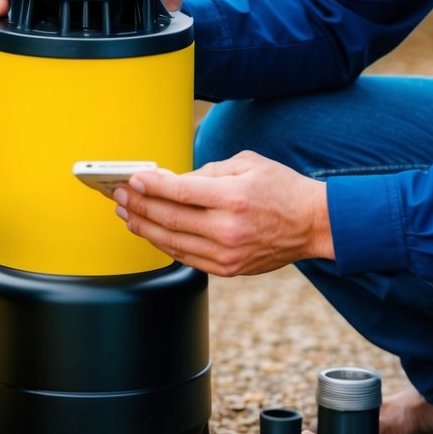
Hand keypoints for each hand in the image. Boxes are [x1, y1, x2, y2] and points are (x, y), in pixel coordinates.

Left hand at [112, 151, 333, 276]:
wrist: (313, 224)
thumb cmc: (281, 188)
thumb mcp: (247, 164)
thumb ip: (208, 171)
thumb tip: (172, 180)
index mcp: (233, 198)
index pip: (179, 191)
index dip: (151, 185)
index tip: (132, 178)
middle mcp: (228, 229)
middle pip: (169, 219)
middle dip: (138, 205)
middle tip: (118, 195)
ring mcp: (227, 254)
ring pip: (172, 242)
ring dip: (143, 227)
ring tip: (126, 214)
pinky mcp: (228, 269)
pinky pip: (185, 257)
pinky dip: (163, 245)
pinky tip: (150, 232)